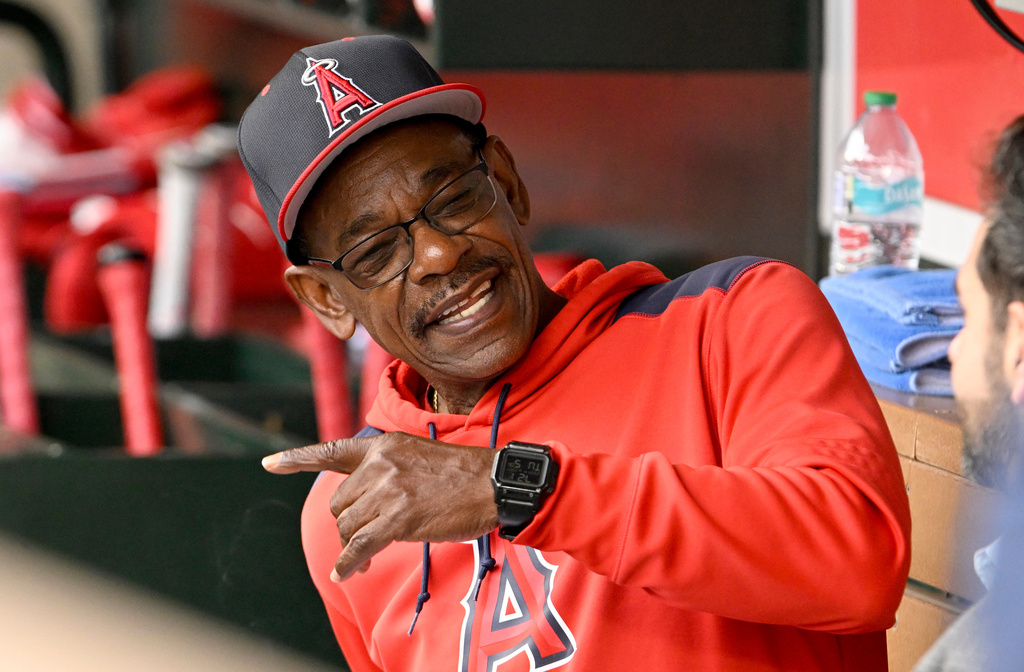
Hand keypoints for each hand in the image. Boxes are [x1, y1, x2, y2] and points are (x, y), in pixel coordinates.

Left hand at [262, 432, 498, 580]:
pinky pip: (360, 546)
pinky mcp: (398, 519)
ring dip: (353, 545)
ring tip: (369, 555)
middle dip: (348, 523)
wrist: (494, 483)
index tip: (269, 464)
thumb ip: (388, 467)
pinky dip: (349, 564)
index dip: (297, 460)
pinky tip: (346, 574)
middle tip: (366, 538)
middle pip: (340, 502)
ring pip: (347, 526)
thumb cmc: (464, 475)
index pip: (332, 452)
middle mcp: (381, 465)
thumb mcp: (419, 454)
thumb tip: (365, 497)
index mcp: (385, 446)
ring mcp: (388, 492)